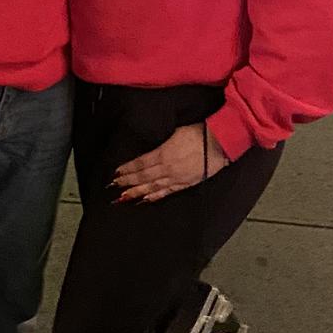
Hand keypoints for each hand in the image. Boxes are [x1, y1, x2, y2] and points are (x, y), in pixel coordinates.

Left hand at [113, 123, 227, 203]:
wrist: (219, 144)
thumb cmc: (198, 133)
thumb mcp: (175, 132)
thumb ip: (161, 143)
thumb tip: (151, 148)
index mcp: (163, 153)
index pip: (140, 163)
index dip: (127, 169)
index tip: (116, 172)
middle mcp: (167, 168)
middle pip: (143, 177)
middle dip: (127, 182)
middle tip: (114, 186)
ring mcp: (176, 178)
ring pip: (152, 187)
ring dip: (137, 192)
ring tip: (124, 197)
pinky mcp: (185, 184)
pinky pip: (167, 192)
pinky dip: (155, 197)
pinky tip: (145, 200)